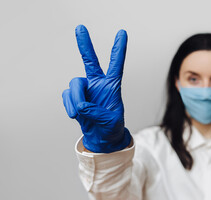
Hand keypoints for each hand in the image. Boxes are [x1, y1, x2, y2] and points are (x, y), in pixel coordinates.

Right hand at [62, 25, 130, 152]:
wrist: (102, 139)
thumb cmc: (112, 128)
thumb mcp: (111, 122)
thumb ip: (97, 113)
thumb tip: (82, 105)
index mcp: (112, 86)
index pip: (116, 65)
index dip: (118, 49)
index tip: (122, 33)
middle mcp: (98, 84)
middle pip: (90, 61)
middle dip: (85, 45)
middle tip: (80, 28)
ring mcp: (86, 90)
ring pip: (74, 84)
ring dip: (75, 98)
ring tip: (80, 113)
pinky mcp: (75, 97)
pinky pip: (67, 96)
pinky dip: (69, 105)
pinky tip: (75, 114)